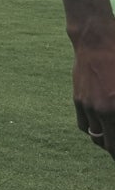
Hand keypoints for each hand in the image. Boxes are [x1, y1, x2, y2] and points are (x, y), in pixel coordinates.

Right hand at [70, 20, 114, 160]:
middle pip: (108, 144)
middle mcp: (102, 110)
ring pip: (96, 136)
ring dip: (106, 140)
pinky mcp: (78, 98)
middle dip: (114, 149)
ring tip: (113, 137)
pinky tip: (102, 126)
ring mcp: (88, 105)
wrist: (96, 40)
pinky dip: (94, 130)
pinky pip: (84, 125)